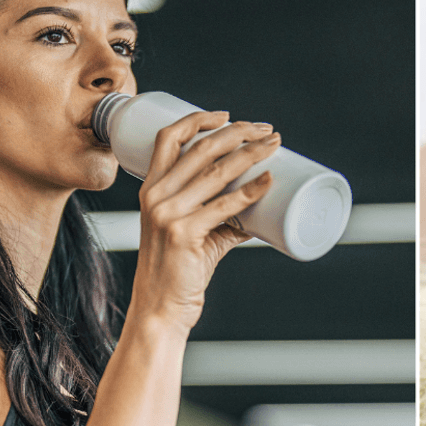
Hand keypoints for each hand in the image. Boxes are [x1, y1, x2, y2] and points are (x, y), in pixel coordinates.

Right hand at [129, 111, 277, 330]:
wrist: (159, 309)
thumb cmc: (177, 272)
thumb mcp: (190, 233)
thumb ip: (223, 216)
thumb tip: (261, 202)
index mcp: (151, 189)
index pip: (168, 137)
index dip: (199, 119)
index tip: (228, 115)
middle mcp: (155, 196)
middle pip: (200, 147)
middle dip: (239, 132)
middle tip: (267, 130)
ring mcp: (167, 214)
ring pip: (217, 171)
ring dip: (252, 153)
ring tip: (275, 145)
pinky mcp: (183, 234)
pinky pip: (224, 206)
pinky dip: (251, 191)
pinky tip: (270, 180)